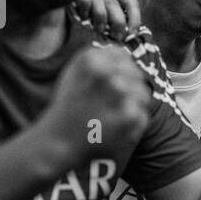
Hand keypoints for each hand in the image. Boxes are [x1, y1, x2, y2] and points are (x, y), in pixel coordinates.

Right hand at [37, 45, 151, 163]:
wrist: (58, 143)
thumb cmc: (68, 109)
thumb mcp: (75, 75)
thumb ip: (100, 60)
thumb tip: (126, 55)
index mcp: (90, 58)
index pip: (123, 56)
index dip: (120, 72)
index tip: (109, 87)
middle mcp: (104, 72)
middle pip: (136, 75)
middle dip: (128, 89)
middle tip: (109, 106)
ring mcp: (118, 93)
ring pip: (142, 94)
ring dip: (132, 107)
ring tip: (111, 118)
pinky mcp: (129, 115)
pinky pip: (142, 115)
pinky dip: (132, 125)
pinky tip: (114, 129)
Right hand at [76, 0, 140, 41]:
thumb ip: (113, 10)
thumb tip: (126, 31)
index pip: (131, 2)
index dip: (135, 20)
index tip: (132, 34)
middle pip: (115, 6)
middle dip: (118, 25)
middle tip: (116, 37)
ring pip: (100, 7)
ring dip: (101, 22)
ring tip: (99, 29)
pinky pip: (85, 3)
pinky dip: (85, 13)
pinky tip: (83, 17)